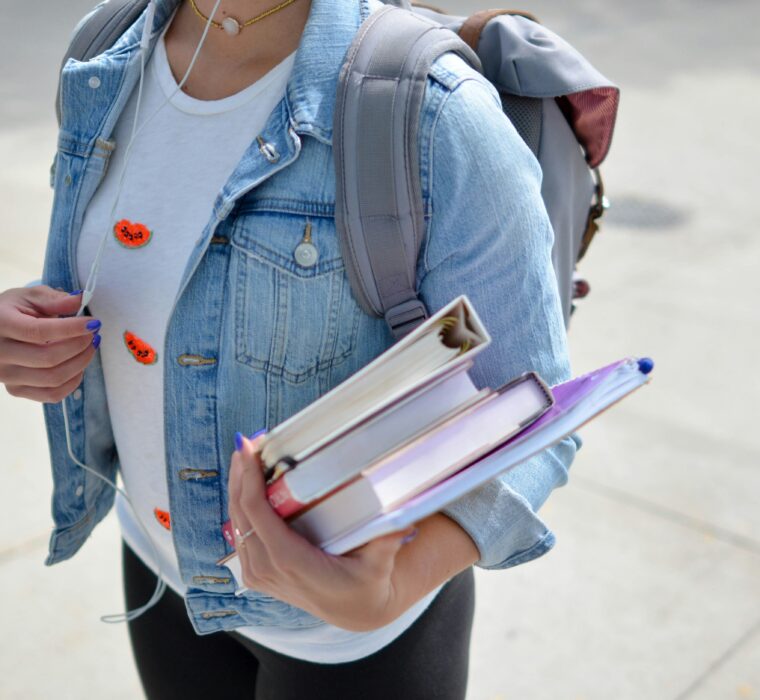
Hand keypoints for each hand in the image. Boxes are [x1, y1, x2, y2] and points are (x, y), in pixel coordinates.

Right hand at [0, 286, 100, 402]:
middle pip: (49, 358)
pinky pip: (52, 394)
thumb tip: (81, 299)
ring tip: (90, 347)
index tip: (93, 323)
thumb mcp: (30, 297)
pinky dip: (73, 381)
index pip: (39, 332)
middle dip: (80, 346)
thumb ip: (54, 299)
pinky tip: (78, 365)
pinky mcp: (16, 390)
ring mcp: (6, 376)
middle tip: (94, 334)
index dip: (71, 329)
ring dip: (81, 363)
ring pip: (53, 379)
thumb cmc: (14, 311)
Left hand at [228, 434, 415, 631]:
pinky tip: (246, 484)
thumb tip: (404, 520)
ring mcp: (259, 574)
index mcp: (290, 562)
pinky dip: (240, 506)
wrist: (355, 611)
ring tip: (245, 455)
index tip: (249, 449)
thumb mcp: (379, 564)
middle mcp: (268, 569)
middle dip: (240, 475)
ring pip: (235, 523)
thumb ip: (387, 541)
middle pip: (240, 513)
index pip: (257, 514)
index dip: (249, 480)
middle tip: (246, 442)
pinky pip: (240, 534)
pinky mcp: (257, 573)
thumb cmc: (367, 583)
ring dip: (237, 487)